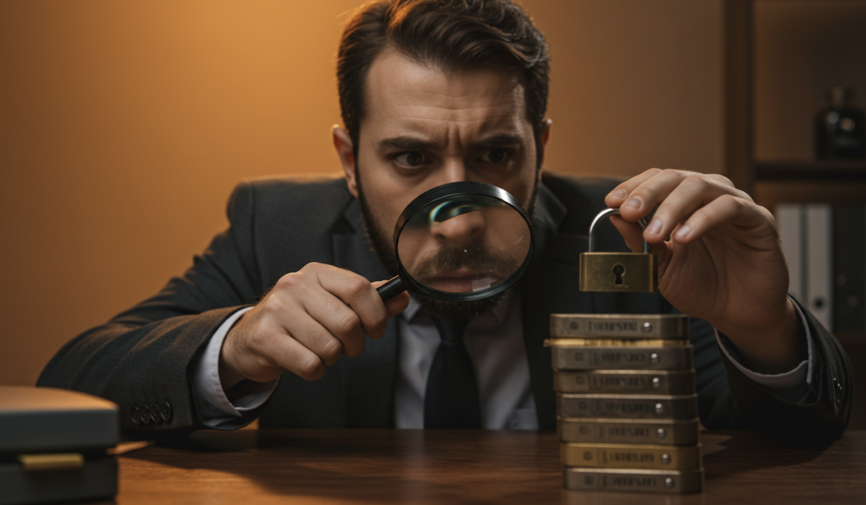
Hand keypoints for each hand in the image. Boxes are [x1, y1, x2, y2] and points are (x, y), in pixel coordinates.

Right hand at [219, 263, 409, 388]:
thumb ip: (370, 301)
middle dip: (355, 345)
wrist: (250, 338)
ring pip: (330, 347)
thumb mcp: (333, 303)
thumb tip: (403, 297)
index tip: (375, 330)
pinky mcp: (265, 338)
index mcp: (317, 272)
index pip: (359, 288)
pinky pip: (310, 365)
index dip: (376, 315)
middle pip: (348, 323)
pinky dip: (315, 371)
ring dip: (333, 358)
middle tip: (346, 347)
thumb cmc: (301, 320)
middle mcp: (294, 284)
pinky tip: (305, 362)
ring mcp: (277, 310)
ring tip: (319, 351)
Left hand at [605, 169, 804, 373]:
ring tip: (656, 233)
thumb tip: (614, 216)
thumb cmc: (702, 287)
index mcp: (684, 204)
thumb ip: (640, 241)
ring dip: (673, 207)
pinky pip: (730, 207)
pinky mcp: (758, 219)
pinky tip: (685, 237)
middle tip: (630, 211)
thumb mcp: (661, 266)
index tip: (612, 201)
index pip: (657, 181)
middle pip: (676, 178)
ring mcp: (735, 204)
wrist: (737, 314)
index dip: (634, 187)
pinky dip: (703, 219)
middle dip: (648, 193)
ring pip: (701, 186)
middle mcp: (708, 198)